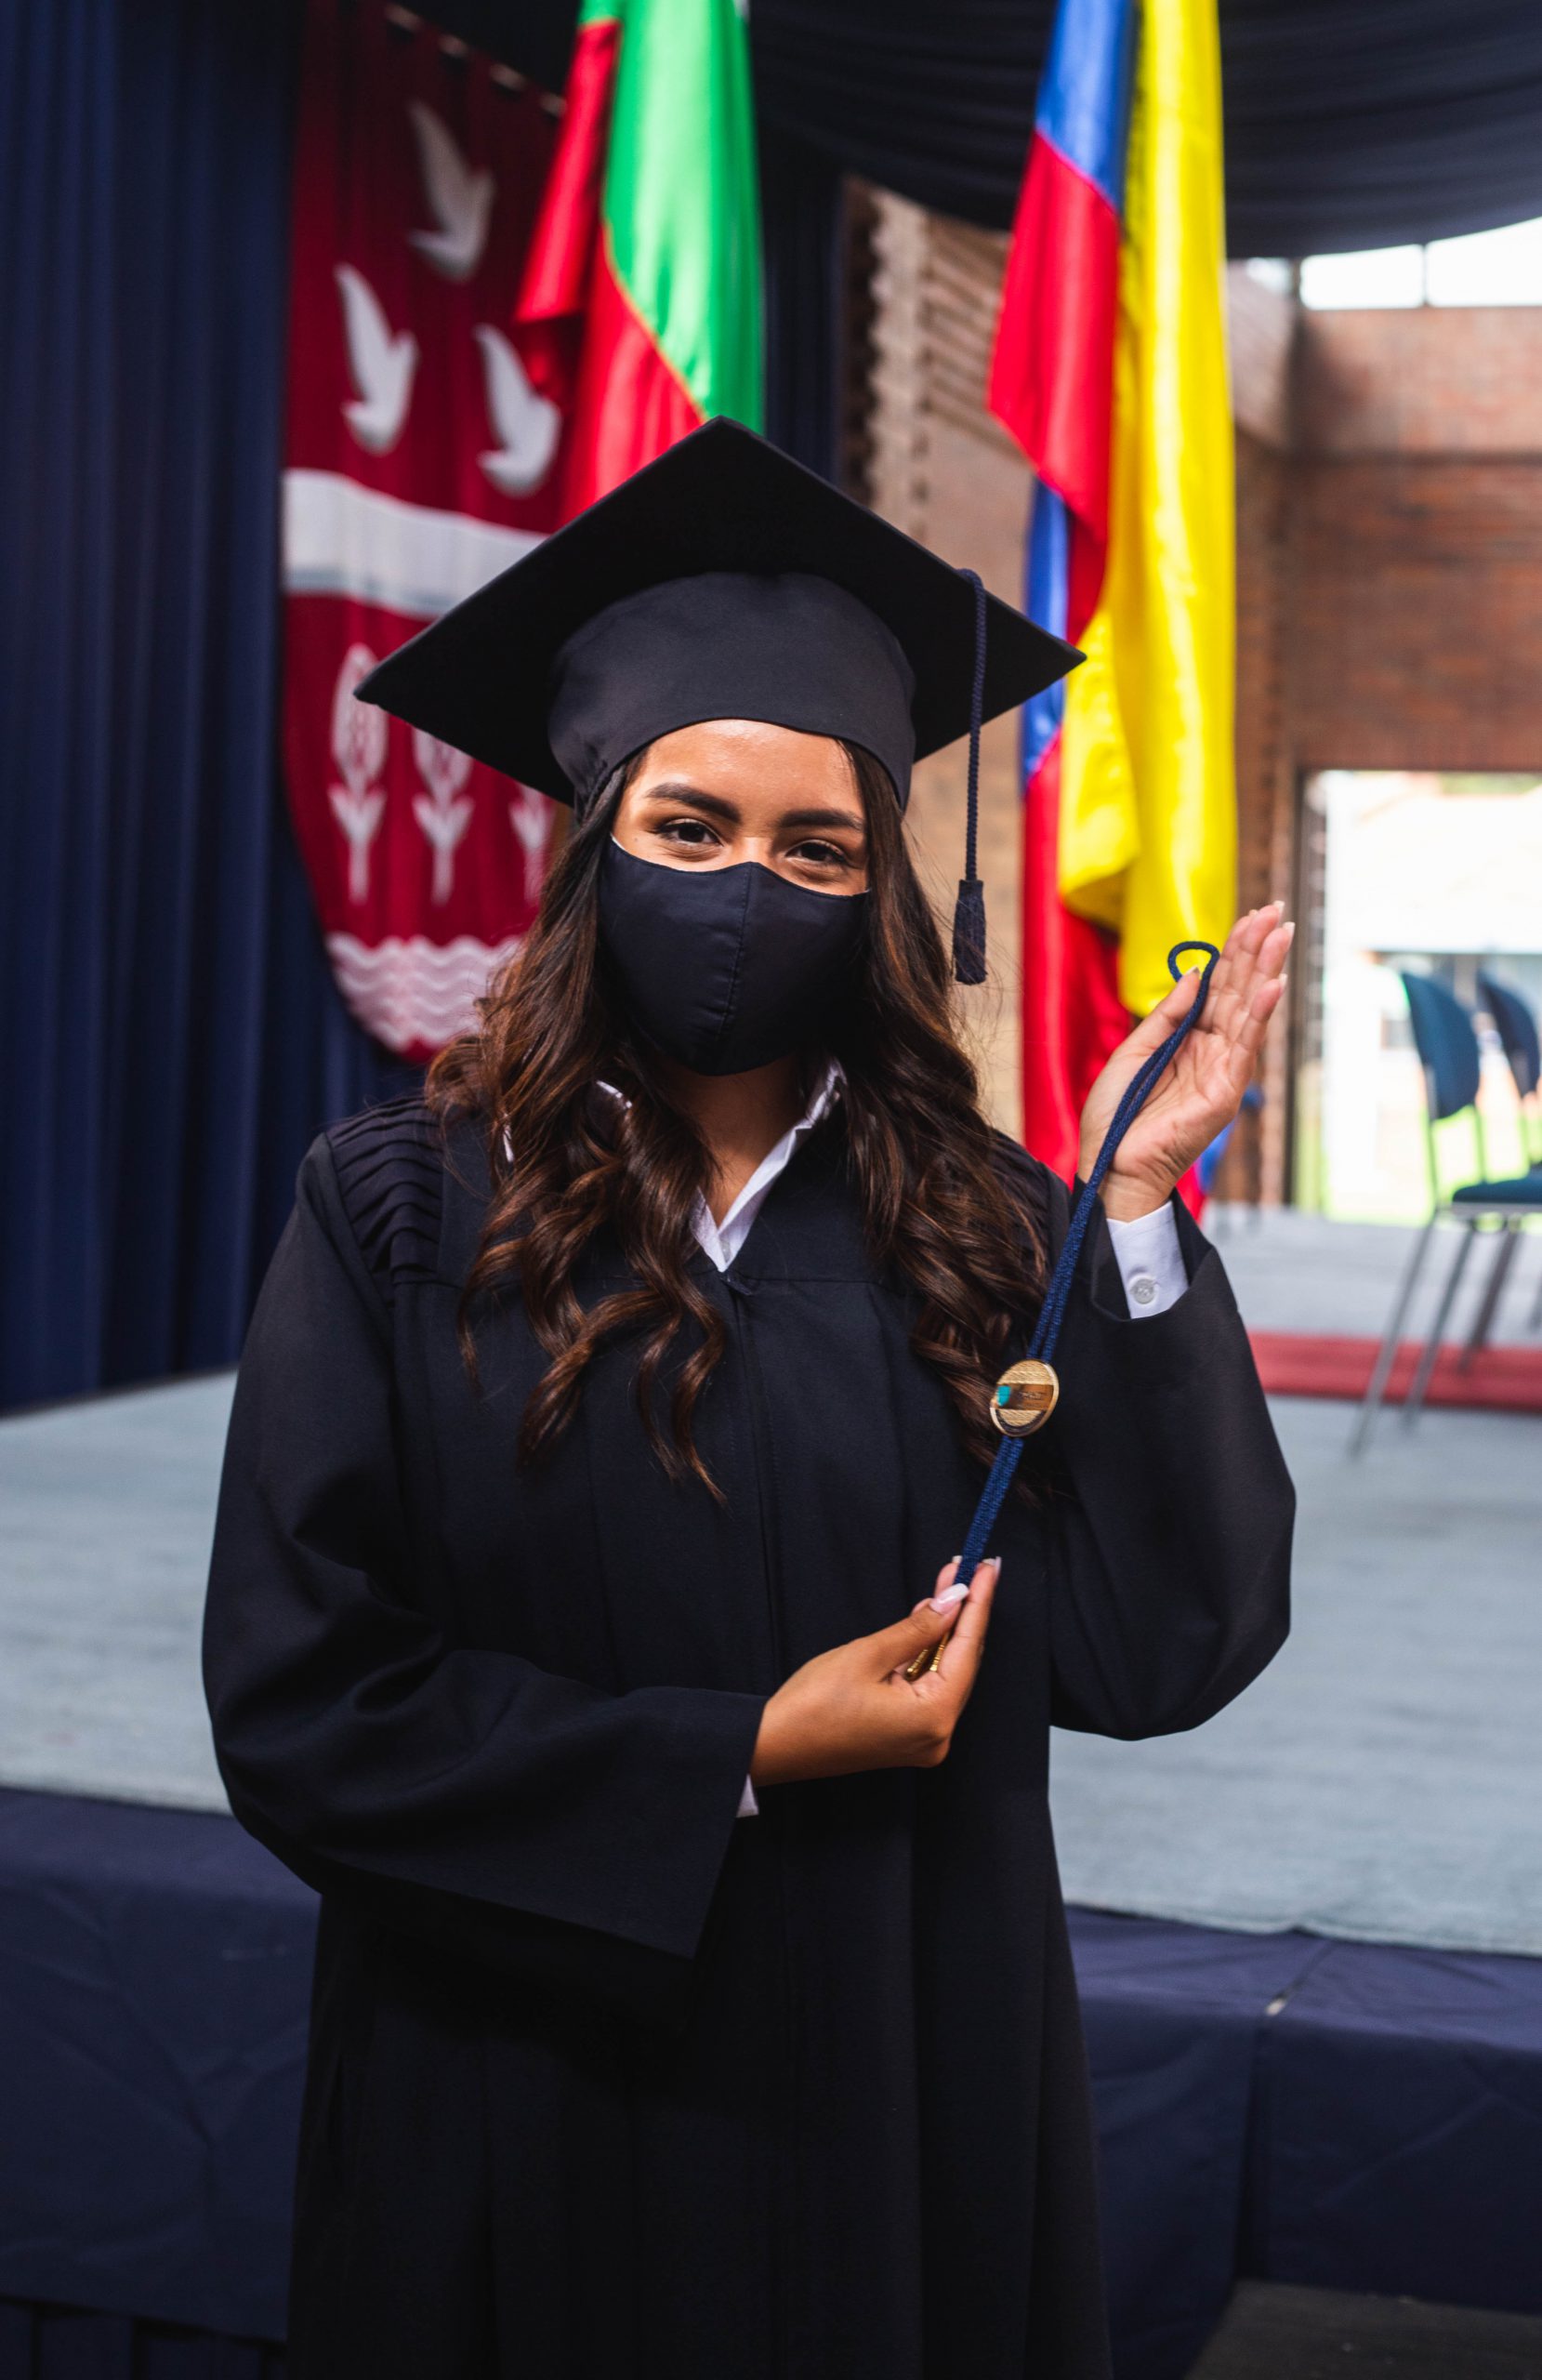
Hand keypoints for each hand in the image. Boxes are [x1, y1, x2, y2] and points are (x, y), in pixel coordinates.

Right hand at [748, 1557, 1000, 1786]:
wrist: (773, 1746)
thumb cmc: (812, 1705)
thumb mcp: (867, 1654)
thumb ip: (917, 1628)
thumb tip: (954, 1601)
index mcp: (933, 1717)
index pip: (966, 1649)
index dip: (978, 1604)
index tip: (988, 1568)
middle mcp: (938, 1735)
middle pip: (962, 1663)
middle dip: (963, 1613)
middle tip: (967, 1569)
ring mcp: (924, 1740)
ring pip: (947, 1674)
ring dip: (945, 1632)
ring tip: (949, 1586)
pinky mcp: (908, 1737)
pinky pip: (930, 1689)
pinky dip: (929, 1656)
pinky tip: (929, 1623)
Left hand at [1076, 902, 1292, 1221]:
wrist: (1110, 1167)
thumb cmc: (1116, 1116)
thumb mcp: (1134, 1051)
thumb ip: (1168, 1015)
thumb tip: (1196, 974)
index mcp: (1190, 1040)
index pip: (1220, 988)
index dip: (1234, 952)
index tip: (1252, 917)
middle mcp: (1212, 1052)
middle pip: (1240, 992)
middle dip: (1257, 950)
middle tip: (1276, 911)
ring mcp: (1222, 1072)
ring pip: (1249, 1012)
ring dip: (1265, 971)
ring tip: (1280, 934)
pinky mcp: (1225, 1093)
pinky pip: (1245, 1048)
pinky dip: (1260, 1017)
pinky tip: (1272, 987)